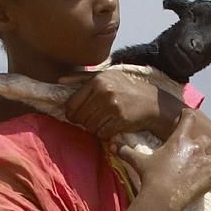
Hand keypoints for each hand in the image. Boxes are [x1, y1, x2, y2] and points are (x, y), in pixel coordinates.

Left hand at [61, 71, 182, 143]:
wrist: (151, 103)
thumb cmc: (125, 89)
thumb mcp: (106, 76)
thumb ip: (81, 78)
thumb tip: (60, 79)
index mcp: (97, 81)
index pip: (71, 104)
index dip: (72, 114)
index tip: (78, 116)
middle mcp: (104, 92)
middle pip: (79, 118)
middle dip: (83, 122)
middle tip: (93, 119)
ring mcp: (113, 106)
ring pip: (90, 127)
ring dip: (94, 128)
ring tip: (103, 121)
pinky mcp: (121, 120)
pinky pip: (102, 133)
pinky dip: (104, 133)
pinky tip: (111, 126)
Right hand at [132, 113, 210, 210]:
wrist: (163, 198)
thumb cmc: (151, 177)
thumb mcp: (138, 162)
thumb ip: (126, 151)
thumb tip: (112, 145)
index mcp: (180, 139)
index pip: (189, 118)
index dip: (188, 116)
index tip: (187, 116)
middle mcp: (196, 147)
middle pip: (205, 139)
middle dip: (200, 144)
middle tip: (191, 153)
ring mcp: (206, 162)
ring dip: (206, 162)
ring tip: (197, 171)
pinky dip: (208, 179)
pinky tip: (199, 184)